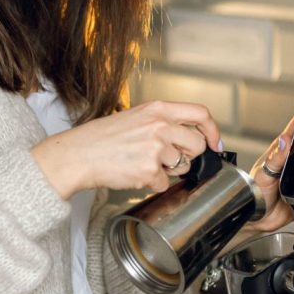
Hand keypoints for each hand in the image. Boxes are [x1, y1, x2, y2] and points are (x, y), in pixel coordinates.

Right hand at [32, 99, 221, 198]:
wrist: (78, 154)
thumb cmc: (102, 138)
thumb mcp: (135, 117)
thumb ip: (163, 123)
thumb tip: (188, 140)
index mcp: (157, 109)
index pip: (200, 114)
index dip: (213, 131)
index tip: (214, 144)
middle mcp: (159, 126)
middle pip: (196, 145)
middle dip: (188, 156)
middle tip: (168, 159)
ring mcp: (155, 148)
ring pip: (183, 167)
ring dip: (168, 171)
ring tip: (143, 163)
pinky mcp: (149, 171)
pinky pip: (164, 184)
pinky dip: (151, 183)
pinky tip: (133, 173)